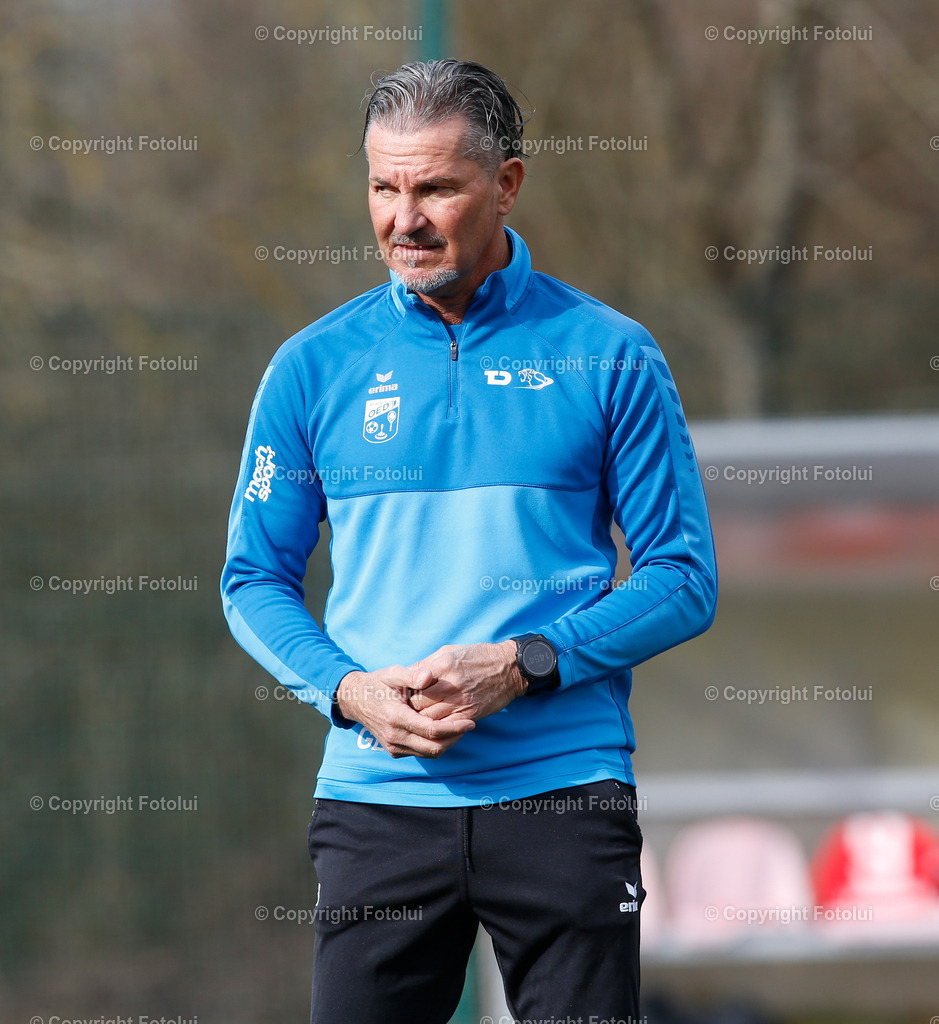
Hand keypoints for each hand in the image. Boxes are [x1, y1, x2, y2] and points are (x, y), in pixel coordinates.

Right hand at [335, 667, 474, 758]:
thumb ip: (411, 674)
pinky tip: (443, 731)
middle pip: (433, 747)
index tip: (470, 722)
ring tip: (459, 727)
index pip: (431, 730)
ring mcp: (393, 746)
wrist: (355, 700)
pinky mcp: (394, 751)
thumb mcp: (393, 673)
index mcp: (395, 716)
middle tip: (469, 724)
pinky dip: (435, 745)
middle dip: (454, 738)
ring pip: (428, 753)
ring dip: (447, 743)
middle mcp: (394, 736)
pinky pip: (420, 753)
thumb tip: (429, 676)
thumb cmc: (377, 683)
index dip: (454, 728)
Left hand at [408, 640, 527, 721]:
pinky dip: (439, 727)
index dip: (406, 693)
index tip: (404, 695)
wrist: (509, 668)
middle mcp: (450, 685)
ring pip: (431, 719)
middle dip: (411, 709)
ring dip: (423, 720)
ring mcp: (461, 702)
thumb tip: (406, 675)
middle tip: (408, 710)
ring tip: (420, 718)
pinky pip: (448, 727)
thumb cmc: (477, 656)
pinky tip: (437, 723)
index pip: (413, 685)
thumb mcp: (449, 651)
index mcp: (442, 666)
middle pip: (419, 705)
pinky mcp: (471, 714)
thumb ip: (427, 663)